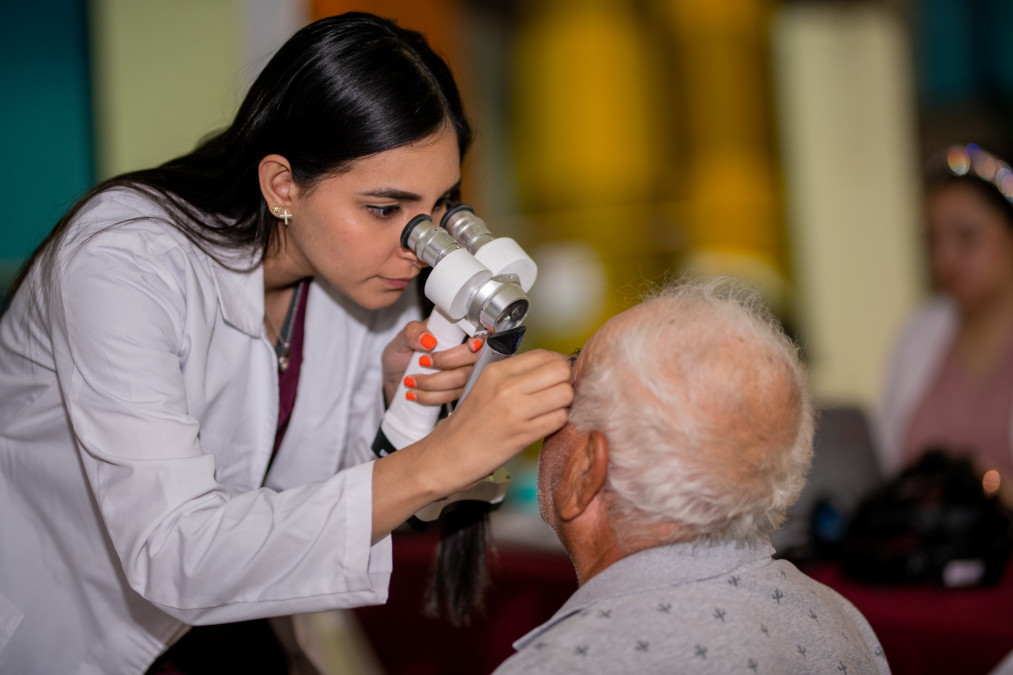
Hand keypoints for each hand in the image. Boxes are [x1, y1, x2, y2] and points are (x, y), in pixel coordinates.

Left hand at [381, 320, 483, 405]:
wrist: (394, 383)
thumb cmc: (400, 357)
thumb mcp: (400, 340)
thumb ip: (412, 332)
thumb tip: (428, 338)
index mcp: (454, 333)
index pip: (478, 333)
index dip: (480, 340)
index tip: (470, 345)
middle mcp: (463, 353)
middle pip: (474, 358)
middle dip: (446, 362)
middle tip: (421, 362)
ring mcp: (463, 374)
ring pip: (463, 380)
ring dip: (433, 382)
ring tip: (410, 381)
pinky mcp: (457, 392)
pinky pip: (452, 396)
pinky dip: (431, 396)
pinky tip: (415, 393)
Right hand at [421, 349, 573, 493]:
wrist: (448, 456)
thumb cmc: (468, 425)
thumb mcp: (486, 387)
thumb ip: (516, 375)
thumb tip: (554, 368)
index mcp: (497, 371)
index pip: (545, 355)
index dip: (559, 364)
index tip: (558, 375)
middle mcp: (506, 386)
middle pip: (561, 371)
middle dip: (566, 382)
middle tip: (558, 394)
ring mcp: (515, 410)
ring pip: (565, 394)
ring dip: (564, 404)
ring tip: (551, 410)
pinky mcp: (522, 434)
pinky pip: (559, 419)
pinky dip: (558, 422)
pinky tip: (545, 425)